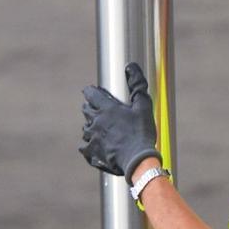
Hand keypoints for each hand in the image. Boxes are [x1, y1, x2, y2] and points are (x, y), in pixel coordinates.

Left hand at [80, 62, 161, 179]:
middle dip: (90, 108)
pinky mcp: (92, 153)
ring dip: (90, 127)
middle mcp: (96, 122)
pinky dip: (89, 146)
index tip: (92, 92)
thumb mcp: (143, 106)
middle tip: (97, 109)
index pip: (91, 94)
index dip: (91, 92)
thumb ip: (137, 84)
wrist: (139, 161)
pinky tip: (95, 146)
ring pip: (85, 129)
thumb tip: (131, 67)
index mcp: (106, 108)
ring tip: (99, 129)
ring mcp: (92, 138)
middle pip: (86, 110)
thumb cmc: (142, 132)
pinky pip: (85, 147)